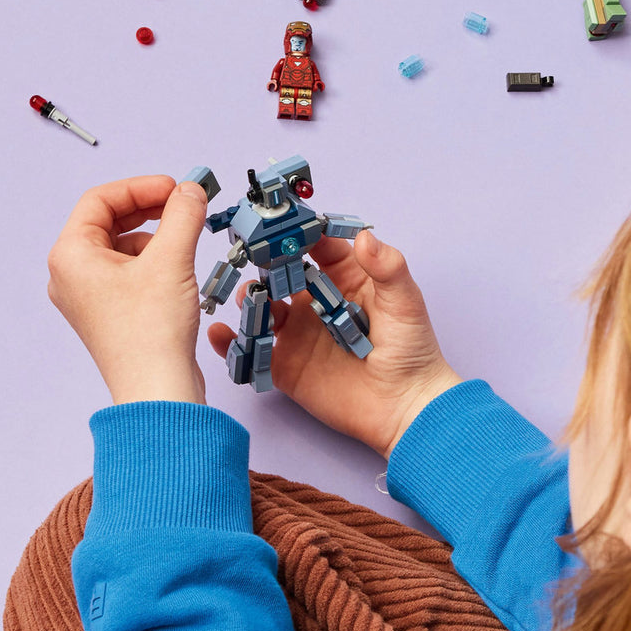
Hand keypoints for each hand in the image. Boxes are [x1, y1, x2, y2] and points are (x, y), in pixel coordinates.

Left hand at [48, 175, 208, 404]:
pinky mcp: (108, 313)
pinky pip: (128, 271)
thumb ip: (182, 213)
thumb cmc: (150, 335)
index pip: (100, 200)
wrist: (157, 390)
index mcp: (70, 256)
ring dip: (155, 236)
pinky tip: (178, 270)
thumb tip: (190, 190)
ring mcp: (88, 296)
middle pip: (108, 221)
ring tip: (185, 242)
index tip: (173, 188)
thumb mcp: (171, 258)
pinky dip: (153, 261)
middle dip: (149, 210)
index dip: (140, 187)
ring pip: (121, 246)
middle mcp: (70, 275)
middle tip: (183, 204)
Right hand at [208, 231, 459, 456]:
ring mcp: (296, 334)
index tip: (279, 221)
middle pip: (280, 274)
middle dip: (262, 263)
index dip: (297, 232)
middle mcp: (313, 302)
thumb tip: (364, 235)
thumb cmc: (411, 350)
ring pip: (260, 309)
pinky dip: (229, 343)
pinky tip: (218, 334)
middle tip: (249, 254)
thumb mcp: (405, 303)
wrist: (405, 409)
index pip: (314, 247)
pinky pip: (251, 351)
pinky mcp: (284, 366)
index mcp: (343, 279)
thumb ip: (388, 268)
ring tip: (245, 298)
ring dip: (248, 300)